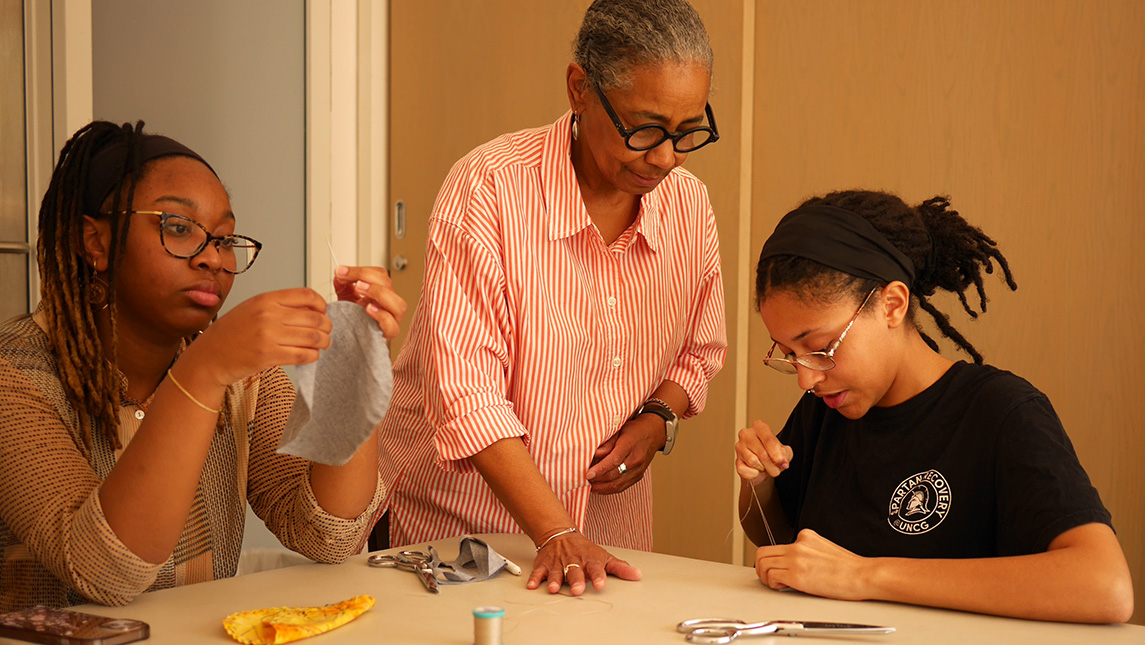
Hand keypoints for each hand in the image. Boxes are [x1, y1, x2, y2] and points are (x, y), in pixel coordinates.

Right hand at [187, 288, 330, 385]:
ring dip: (323, 342)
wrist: (209, 357)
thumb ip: (280, 306)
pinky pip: (303, 355)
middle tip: (326, 333)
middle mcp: (268, 314)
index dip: (321, 305)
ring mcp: (268, 335)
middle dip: (327, 327)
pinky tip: (310, 355)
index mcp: (266, 299)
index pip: (307, 295)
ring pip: (313, 338)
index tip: (323, 312)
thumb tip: (312, 310)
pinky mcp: (269, 356)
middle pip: (315, 318)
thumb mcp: (252, 309)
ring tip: (321, 345)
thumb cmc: (231, 334)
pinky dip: (313, 356)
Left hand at [333, 265, 407, 338]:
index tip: (342, 271)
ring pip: (399, 305)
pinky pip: (393, 327)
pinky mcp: (388, 335)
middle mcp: (388, 304)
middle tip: (351, 279)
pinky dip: (382, 316)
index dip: (362, 270)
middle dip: (368, 278)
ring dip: (379, 293)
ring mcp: (391, 320)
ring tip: (360, 290)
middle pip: (389, 285)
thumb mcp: (344, 297)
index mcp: (381, 292)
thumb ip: (342, 283)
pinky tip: (368, 309)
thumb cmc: (350, 318)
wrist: (347, 337)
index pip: (380, 274)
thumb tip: (341, 272)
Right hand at [527, 531, 640, 595]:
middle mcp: (573, 562)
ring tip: (553, 588)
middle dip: (576, 580)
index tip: (601, 584)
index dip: (599, 577)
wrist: (560, 534)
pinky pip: (538, 572)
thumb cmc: (584, 550)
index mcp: (589, 561)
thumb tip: (638, 575)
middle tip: (578, 589)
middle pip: (575, 572)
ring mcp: (558, 563)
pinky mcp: (544, 564)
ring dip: (554, 580)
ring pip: (556, 572)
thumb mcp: (604, 557)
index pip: (596, 569)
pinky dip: (535, 578)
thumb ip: (620, 568)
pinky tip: (532, 585)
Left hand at [584, 415, 662, 493]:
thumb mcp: (618, 430)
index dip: (600, 469)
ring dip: (602, 488)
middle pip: (615, 475)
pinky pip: (622, 487)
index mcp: (630, 445)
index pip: (614, 460)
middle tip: (583, 480)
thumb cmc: (634, 430)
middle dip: (598, 480)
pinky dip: (609, 489)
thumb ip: (606, 443)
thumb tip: (594, 455)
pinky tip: (599, 488)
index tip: (588, 474)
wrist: (652, 434)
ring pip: (618, 484)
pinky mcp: (638, 476)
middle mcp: (636, 459)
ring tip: (589, 486)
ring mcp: (638, 470)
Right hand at [735, 420, 792, 482]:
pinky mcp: (736, 460)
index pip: (768, 440)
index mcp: (759, 427)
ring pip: (753, 461)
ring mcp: (739, 447)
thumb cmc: (772, 455)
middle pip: (762, 453)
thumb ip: (785, 454)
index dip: (776, 453)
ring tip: (764, 466)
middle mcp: (747, 434)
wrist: (764, 468)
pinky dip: (753, 474)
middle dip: (772, 465)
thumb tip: (781, 461)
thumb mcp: (784, 452)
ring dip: (762, 468)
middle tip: (776, 469)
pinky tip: (756, 470)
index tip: (781, 461)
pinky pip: (744, 470)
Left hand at [755, 528, 870, 599]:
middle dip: (761, 567)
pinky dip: (773, 584)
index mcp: (805, 536)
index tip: (776, 568)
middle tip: (767, 577)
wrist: (862, 575)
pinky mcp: (797, 575)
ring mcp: (796, 559)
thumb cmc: (849, 567)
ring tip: (776, 584)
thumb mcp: (824, 548)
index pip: (776, 545)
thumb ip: (807, 550)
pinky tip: (782, 587)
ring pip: (763, 564)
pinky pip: (772, 577)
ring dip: (765, 576)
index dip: (772, 559)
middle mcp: (798, 545)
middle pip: (763, 552)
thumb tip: (795, 562)